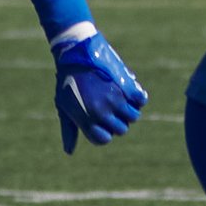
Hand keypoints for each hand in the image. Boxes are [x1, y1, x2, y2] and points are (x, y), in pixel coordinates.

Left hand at [52, 28, 147, 152]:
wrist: (75, 53)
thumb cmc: (66, 81)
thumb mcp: (63, 107)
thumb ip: (68, 130)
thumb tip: (69, 152)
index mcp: (86, 119)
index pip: (104, 139)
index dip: (104, 133)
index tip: (102, 123)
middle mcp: (102, 112)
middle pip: (121, 129)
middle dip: (118, 122)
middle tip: (112, 109)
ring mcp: (115, 99)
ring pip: (133, 116)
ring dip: (130, 110)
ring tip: (122, 99)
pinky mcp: (125, 86)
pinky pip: (141, 100)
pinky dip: (140, 98)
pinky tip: (133, 92)